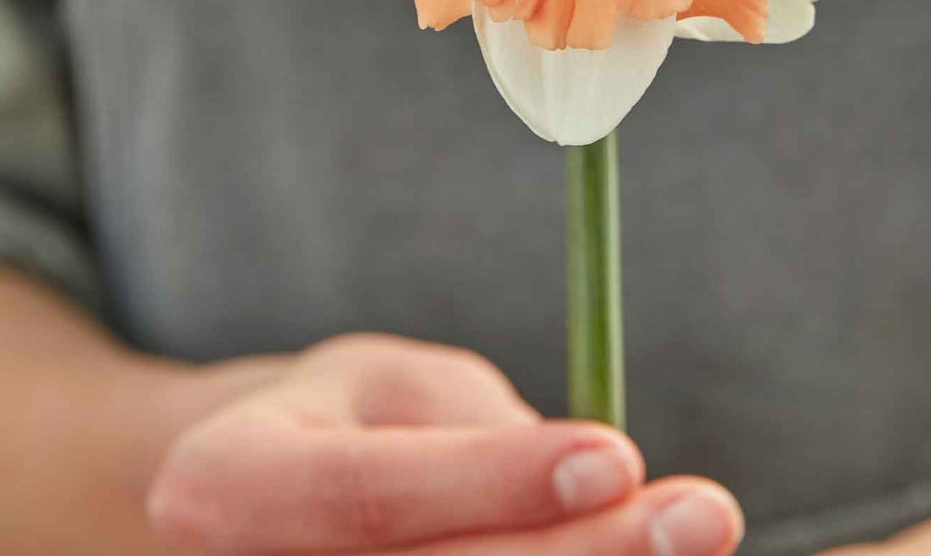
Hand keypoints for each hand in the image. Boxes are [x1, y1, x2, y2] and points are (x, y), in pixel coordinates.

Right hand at [148, 332, 744, 555]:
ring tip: (691, 538)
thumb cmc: (341, 429)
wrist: (246, 517)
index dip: (496, 480)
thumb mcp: (390, 391)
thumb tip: (612, 484)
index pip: (370, 493)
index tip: (617, 455)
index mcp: (226, 485)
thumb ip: (477, 440)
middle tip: (704, 514)